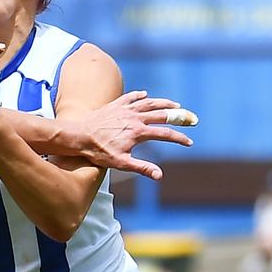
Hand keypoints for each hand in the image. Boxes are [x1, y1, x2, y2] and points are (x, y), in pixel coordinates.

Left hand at [74, 92, 197, 180]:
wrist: (79, 135)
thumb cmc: (99, 152)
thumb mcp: (121, 163)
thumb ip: (142, 168)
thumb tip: (159, 176)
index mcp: (139, 132)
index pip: (165, 134)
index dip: (179, 139)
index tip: (189, 142)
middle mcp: (135, 117)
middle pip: (163, 115)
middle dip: (180, 117)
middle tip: (192, 118)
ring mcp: (125, 109)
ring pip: (150, 103)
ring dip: (164, 103)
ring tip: (175, 105)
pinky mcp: (115, 105)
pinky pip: (131, 97)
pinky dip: (140, 96)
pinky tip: (145, 95)